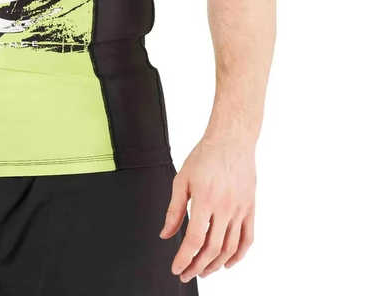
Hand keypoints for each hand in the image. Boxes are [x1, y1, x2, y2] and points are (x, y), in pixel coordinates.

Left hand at [160, 138, 255, 282]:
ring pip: (230, 248)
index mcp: (205, 199)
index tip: (177, 268)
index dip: (184, 258)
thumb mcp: (182, 180)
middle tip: (187, 274)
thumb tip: (165, 234)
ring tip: (203, 271)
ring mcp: (240, 209)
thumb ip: (174, 209)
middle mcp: (225, 208)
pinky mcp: (250, 208)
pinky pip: (248, 239)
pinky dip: (239, 256)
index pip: (194, 239)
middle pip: (212, 249)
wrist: (231, 140)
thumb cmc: (204, 156)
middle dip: (197, 266)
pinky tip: (227, 263)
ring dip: (216, 265)